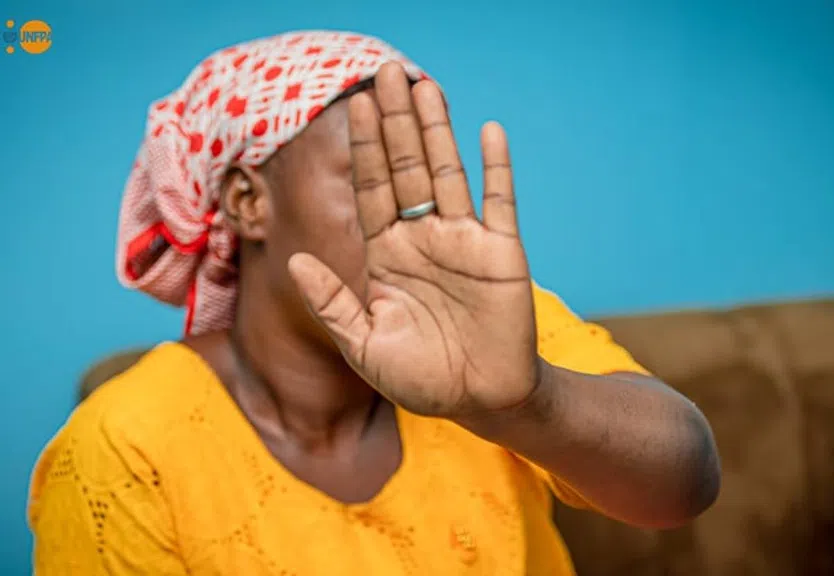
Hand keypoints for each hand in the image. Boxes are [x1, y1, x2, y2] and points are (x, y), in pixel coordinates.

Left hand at [289, 62, 536, 417]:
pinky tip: (489, 131)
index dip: (363, 148)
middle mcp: (422, 238)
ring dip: (437, 131)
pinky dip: (496, 167)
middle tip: (387, 73)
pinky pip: (499, 202)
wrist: (480, 400)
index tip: (354, 105)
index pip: (371, 189)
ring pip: (447, 173)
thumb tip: (294, 260)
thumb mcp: (364, 345)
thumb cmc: (420, 379)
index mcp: (387, 254)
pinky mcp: (501, 252)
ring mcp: (463, 241)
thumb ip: (332, 303)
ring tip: (424, 87)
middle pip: (405, 168)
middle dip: (395, 122)